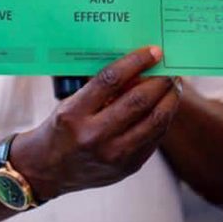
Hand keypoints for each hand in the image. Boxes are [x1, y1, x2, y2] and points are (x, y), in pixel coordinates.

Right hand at [13, 46, 180, 200]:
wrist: (48, 170)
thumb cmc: (60, 129)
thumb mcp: (69, 104)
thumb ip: (100, 90)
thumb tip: (137, 68)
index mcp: (74, 114)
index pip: (110, 80)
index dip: (136, 62)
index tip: (153, 51)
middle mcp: (93, 136)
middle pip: (138, 101)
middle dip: (160, 81)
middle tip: (170, 69)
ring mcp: (113, 155)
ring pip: (154, 121)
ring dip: (170, 99)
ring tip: (174, 87)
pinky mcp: (127, 167)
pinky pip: (154, 138)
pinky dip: (163, 119)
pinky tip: (165, 107)